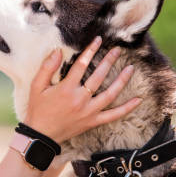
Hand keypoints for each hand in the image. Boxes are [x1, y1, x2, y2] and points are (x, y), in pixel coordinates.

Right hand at [23, 36, 140, 143]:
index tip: (99, 40)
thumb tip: (57, 51)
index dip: (91, 50)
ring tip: (131, 68)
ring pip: (110, 94)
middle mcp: (80, 99)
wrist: (42, 136)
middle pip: (99, 76)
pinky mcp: (93, 121)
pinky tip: (138, 100)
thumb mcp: (37, 86)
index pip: (82, 65)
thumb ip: (47, 67)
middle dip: (109, 61)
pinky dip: (127, 108)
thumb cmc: (38, 109)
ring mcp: (89, 111)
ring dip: (122, 80)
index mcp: (66, 89)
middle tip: (118, 50)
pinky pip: (114, 115)